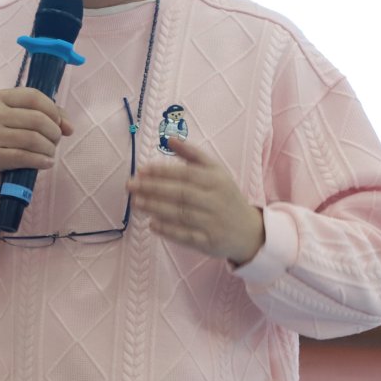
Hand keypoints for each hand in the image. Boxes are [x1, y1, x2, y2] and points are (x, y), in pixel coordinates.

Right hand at [0, 88, 73, 204]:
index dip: (53, 111)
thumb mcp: (28, 121)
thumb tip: (69, 128)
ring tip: (50, 153)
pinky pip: (24, 157)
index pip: (34, 97)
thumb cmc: (12, 139)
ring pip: (32, 139)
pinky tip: (46, 163)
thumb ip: (53, 116)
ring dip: (49, 149)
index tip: (58, 124)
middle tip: (55, 142)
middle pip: (36, 119)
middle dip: (54, 133)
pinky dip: (41, 161)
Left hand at [127, 135, 264, 264]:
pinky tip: (151, 224)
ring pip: (180, 214)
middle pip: (180, 193)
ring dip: (155, 208)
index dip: (163, 171)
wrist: (249, 232)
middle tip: (131, 186)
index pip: (186, 173)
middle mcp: (215, 200)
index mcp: (216, 180)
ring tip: (135, 203)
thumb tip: (170, 138)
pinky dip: (168, 230)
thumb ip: (193, 155)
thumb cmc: (226, 197)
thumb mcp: (216, 172)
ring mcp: (212, 222)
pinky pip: (185, 236)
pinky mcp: (209, 242)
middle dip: (153, 188)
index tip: (142, 170)